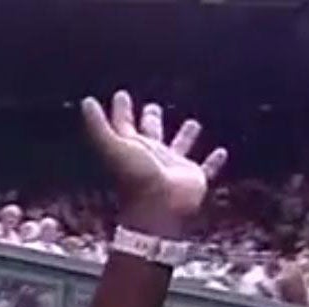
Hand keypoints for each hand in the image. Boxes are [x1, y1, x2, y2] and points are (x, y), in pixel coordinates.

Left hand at [82, 91, 227, 237]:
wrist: (160, 209)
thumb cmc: (136, 179)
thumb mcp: (114, 147)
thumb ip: (98, 126)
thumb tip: (86, 102)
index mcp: (132, 150)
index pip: (124, 126)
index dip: (121, 111)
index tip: (121, 95)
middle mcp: (152, 158)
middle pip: (151, 135)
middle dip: (151, 120)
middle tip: (152, 106)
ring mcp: (173, 169)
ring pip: (180, 148)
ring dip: (185, 137)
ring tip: (193, 122)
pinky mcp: (194, 180)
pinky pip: (207, 169)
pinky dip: (214, 162)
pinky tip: (222, 152)